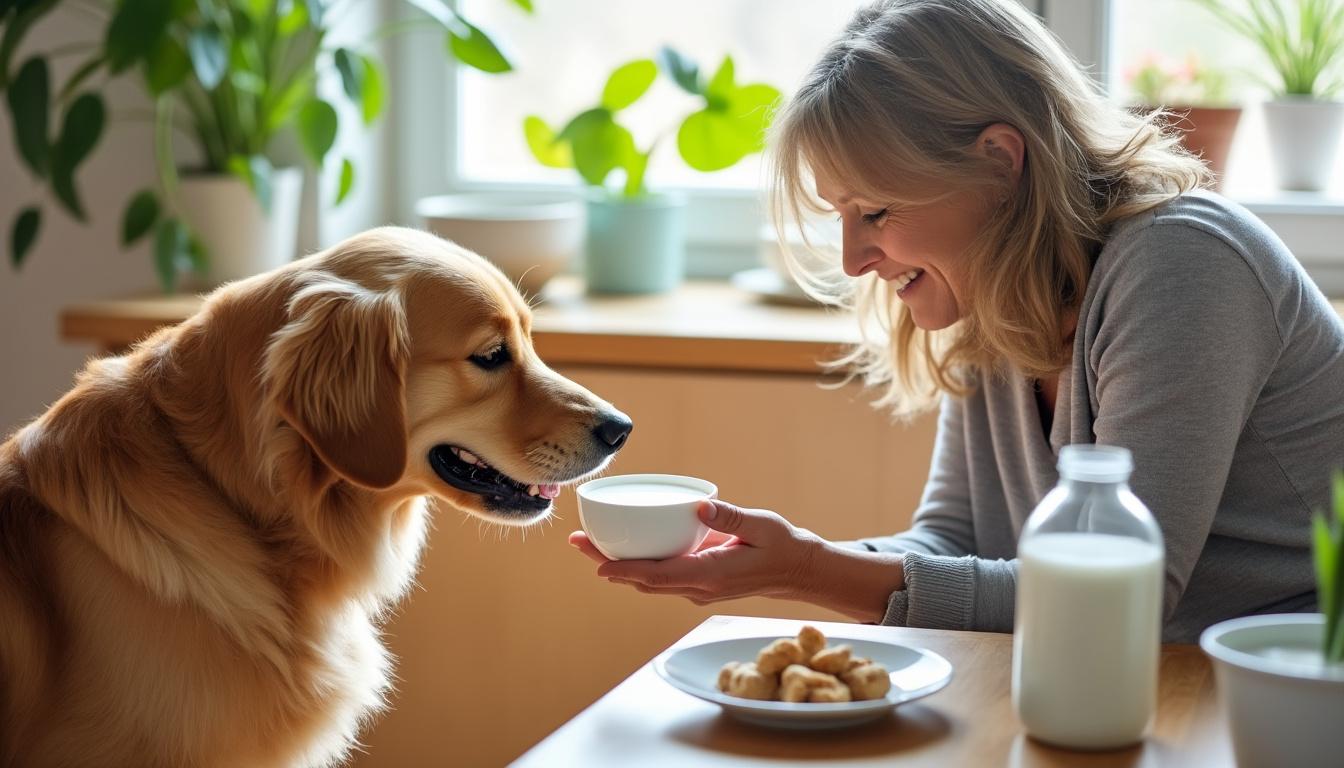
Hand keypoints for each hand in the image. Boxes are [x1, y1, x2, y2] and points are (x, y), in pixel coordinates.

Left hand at [568, 499, 823, 604]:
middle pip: (644, 580)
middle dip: (609, 564)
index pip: (658, 575)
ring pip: (650, 581)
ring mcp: (698, 587)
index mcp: (711, 574)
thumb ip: (730, 516)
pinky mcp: (700, 581)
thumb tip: (699, 505)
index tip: (597, 565)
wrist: (798, 571)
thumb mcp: (761, 525)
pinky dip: (639, 566)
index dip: (625, 571)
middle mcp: (699, 586)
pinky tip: (624, 550)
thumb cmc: (782, 546)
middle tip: (578, 544)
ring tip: (590, 545)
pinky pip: (662, 577)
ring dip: (620, 566)